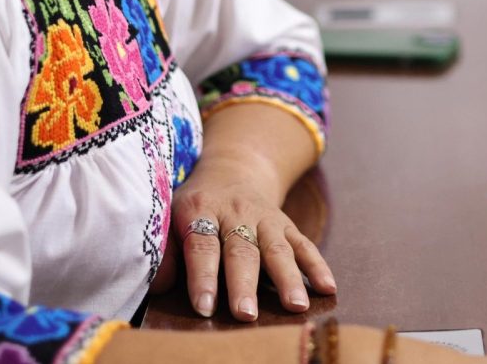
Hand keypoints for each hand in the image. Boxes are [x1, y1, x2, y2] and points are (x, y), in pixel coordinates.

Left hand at [152, 151, 335, 319]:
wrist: (232, 171)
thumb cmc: (195, 206)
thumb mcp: (170, 215)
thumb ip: (164, 250)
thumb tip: (158, 286)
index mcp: (201, 210)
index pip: (202, 245)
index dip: (202, 276)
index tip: (204, 307)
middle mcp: (235, 213)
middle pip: (241, 251)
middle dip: (244, 285)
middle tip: (246, 315)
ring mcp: (265, 218)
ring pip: (277, 249)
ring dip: (288, 279)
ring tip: (295, 306)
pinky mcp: (287, 225)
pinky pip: (304, 244)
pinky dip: (317, 265)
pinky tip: (328, 287)